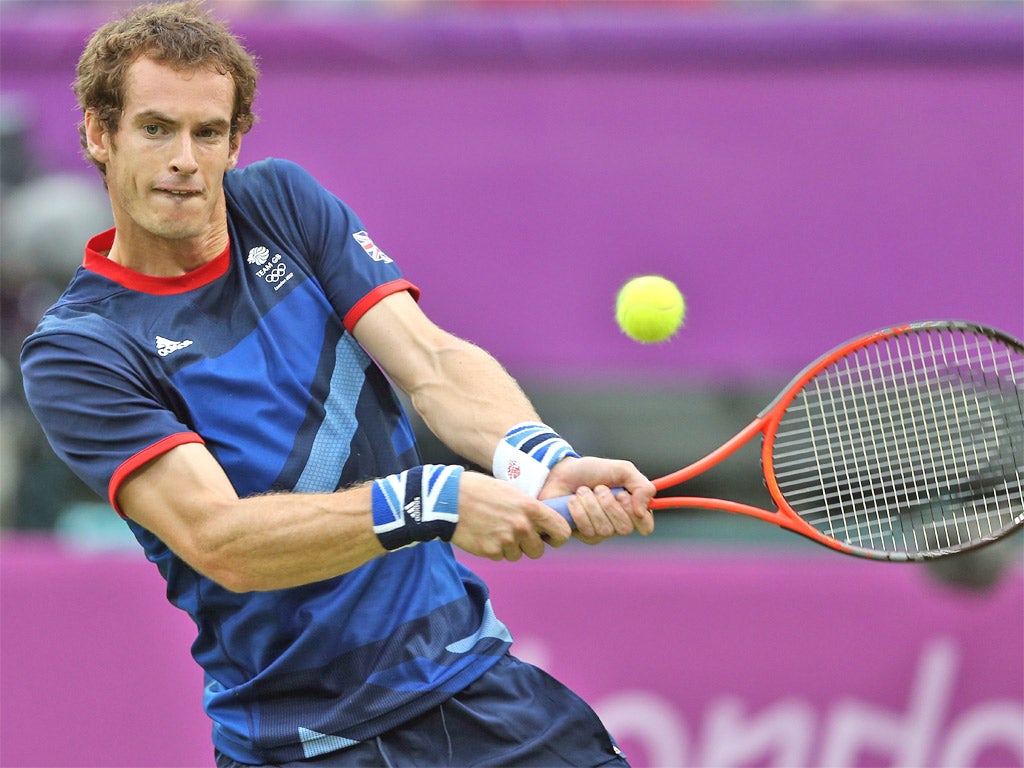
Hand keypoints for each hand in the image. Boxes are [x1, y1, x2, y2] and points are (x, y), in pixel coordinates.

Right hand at [451, 471, 572, 560]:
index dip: (557, 537)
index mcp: (531, 508)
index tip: (549, 537)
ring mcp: (506, 540)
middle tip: (515, 533)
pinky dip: (493, 549)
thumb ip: (530, 508)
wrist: (450, 498)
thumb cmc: (481, 490)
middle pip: (538, 551)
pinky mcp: (490, 551)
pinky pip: (499, 556)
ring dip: (509, 547)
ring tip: (494, 529)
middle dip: (528, 545)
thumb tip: (545, 523)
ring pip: (517, 555)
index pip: (562, 532)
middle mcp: (522, 526)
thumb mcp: (512, 491)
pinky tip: (484, 533)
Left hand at [541, 456, 655, 543]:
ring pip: (605, 530)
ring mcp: (599, 532)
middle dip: (609, 504)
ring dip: (592, 505)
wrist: (560, 472)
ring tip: (582, 491)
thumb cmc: (591, 471)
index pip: (645, 527)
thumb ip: (642, 486)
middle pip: (625, 529)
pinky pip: (587, 532)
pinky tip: (572, 501)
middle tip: (599, 488)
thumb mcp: (622, 470)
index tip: (623, 495)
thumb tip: (644, 511)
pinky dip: (579, 512)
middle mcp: (617, 524)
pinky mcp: (580, 536)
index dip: (637, 515)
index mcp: (631, 509)